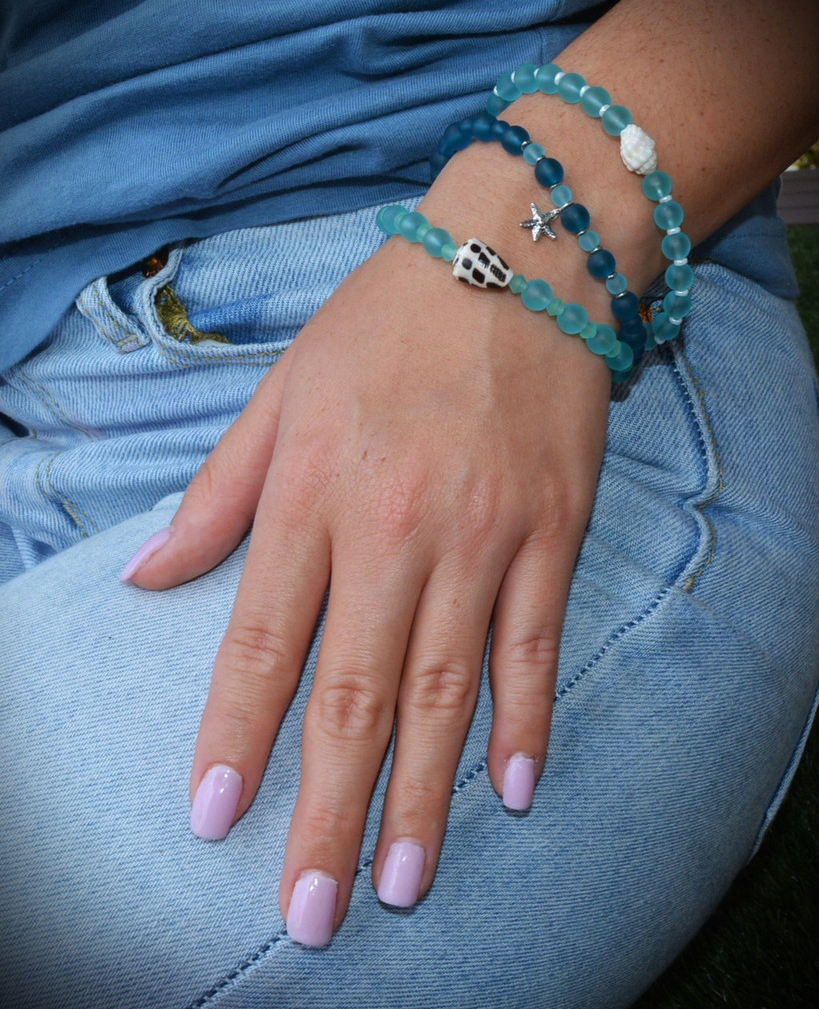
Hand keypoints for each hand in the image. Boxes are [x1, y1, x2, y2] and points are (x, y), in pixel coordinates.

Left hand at [127, 228, 610, 944]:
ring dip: (421, 794)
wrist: (520, 258)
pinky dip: (525, 720)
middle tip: (309, 911)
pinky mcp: (552, 533)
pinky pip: (534, 643)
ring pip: (444, 688)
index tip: (215, 817)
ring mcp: (483, 535)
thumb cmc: (386, 324)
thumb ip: (218, 493)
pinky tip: (511, 789)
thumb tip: (150, 574)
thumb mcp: (281, 391)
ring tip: (398, 881)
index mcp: (314, 490)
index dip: (235, 736)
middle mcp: (395, 527)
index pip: (263, 640)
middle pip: (353, 692)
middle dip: (325, 808)